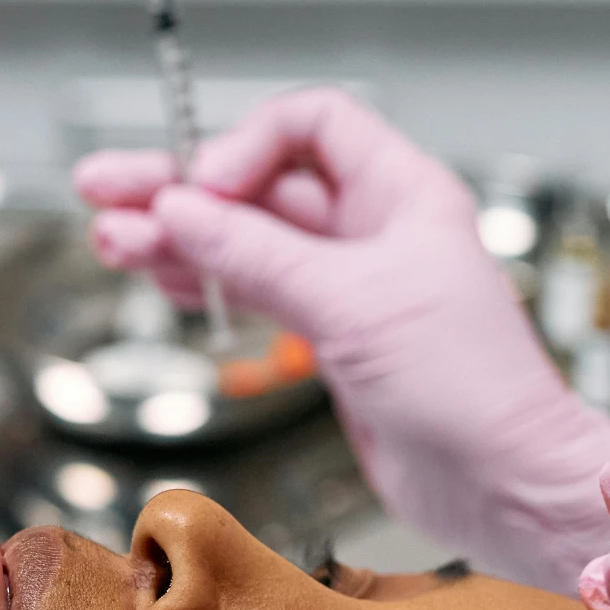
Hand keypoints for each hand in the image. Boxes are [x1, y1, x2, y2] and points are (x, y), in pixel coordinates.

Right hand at [73, 88, 609, 591]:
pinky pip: (257, 290)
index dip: (247, 144)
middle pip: (261, 183)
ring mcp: (350, 285)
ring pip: (248, 240)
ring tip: (113, 241)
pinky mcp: (333, 338)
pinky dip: (207, 283)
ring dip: (180, 238)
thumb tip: (182, 209)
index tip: (200, 185)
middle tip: (105, 188)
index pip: (310, 126)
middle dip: (181, 186)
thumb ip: (260, 255)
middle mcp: (375, 230)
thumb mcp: (353, 305)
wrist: (504, 483)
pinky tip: (162, 277)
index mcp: (402, 193)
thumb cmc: (473, 387)